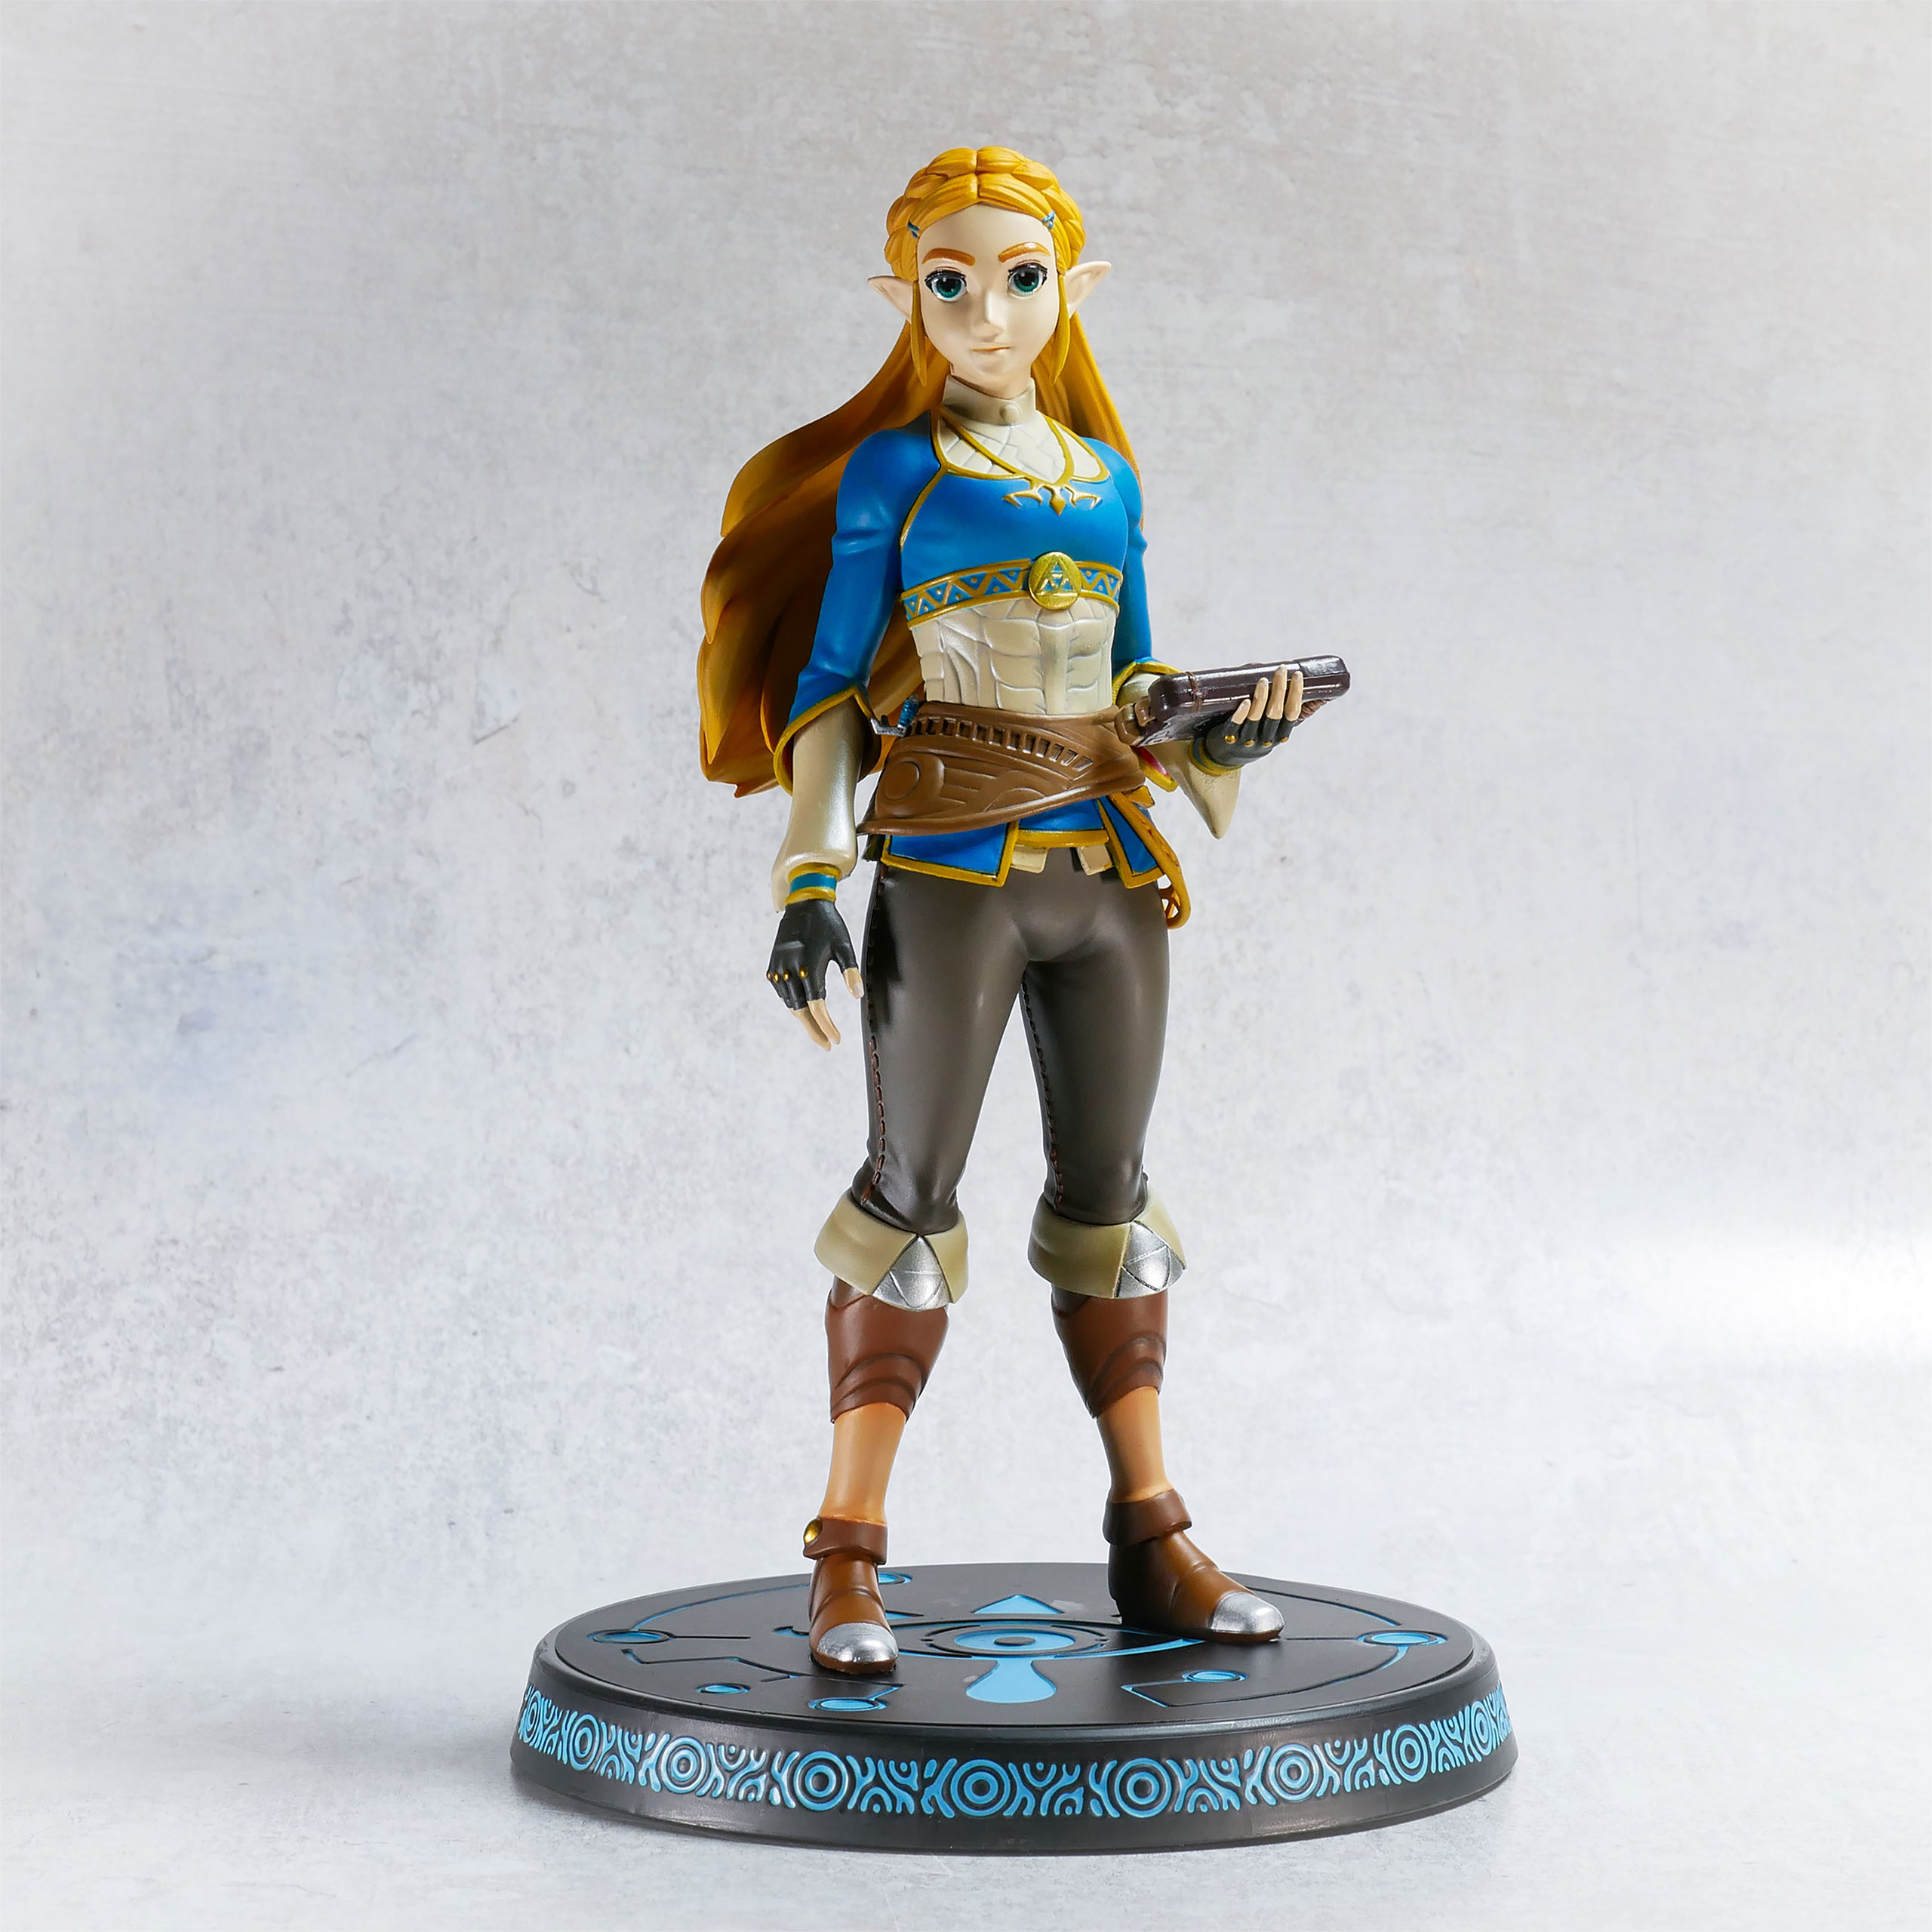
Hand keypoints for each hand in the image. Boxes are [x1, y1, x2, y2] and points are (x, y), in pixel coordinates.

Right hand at [767, 900, 863, 1050]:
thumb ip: (851, 972)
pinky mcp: (772, 966)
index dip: (827, 1027)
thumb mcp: (845, 946)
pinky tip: (805, 1009)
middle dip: (814, 1030)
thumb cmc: (829, 925)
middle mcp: (790, 971)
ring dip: (804, 1018)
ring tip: (819, 1029)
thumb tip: (858, 996)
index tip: (837, 1040)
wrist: (803, 904)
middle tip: (827, 1045)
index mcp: (809, 967)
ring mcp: (778, 969)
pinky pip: (782, 993)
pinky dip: (793, 1004)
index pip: (817, 1008)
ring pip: (790, 1004)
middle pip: (801, 1011)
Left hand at [1193, 665, 1303, 767]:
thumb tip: (1320, 693)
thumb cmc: (1256, 734)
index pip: (1292, 713)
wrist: (1227, 756)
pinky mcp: (1229, 737)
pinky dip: (1241, 713)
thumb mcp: (1275, 727)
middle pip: (1275, 714)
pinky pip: (1235, 725)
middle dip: (1280, 690)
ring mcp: (1247, 739)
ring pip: (1256, 718)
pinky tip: (1245, 701)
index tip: (1297, 674)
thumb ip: (1290, 709)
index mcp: (1280, 734)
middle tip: (1281, 669)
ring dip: (1261, 698)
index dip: (1296, 694)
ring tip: (1263, 680)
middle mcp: (1266, 739)